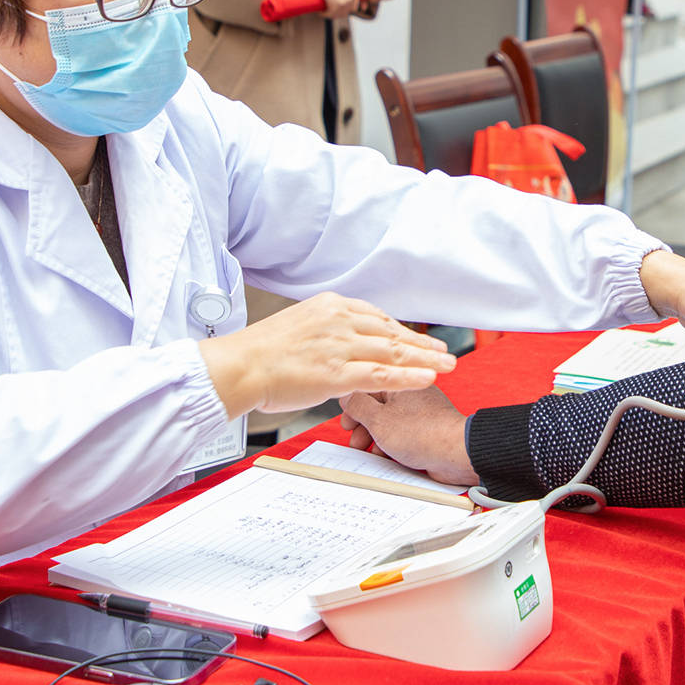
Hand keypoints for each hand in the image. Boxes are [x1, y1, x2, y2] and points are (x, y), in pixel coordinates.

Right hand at [200, 293, 454, 416]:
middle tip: (445, 350)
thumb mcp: (296, 327)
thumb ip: (321, 331)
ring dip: (425, 359)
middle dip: (421, 343)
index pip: (376, 316)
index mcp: (329, 306)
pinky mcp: (338, 373)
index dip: (401, 330)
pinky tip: (428, 378)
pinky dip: (410, 376)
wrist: (237, 366)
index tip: (416, 338)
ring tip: (448, 365)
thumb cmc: (258, 353)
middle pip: (391, 332)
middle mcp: (339, 321)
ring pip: (393, 352)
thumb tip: (333, 343)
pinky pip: (383, 375)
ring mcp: (340, 346)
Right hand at [313, 0, 361, 19]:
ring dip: (331, 15)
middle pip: (347, 11)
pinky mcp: (337, 3)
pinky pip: (331, 14)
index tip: (335, 10)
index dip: (344, 9)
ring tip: (323, 12)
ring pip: (339, 14)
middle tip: (327, 12)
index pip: (353, 5)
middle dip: (337, 13)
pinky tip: (320, 12)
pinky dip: (325, 15)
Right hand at [338, 386, 477, 485]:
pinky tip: (388, 458)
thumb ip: (358, 406)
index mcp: (401, 386)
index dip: (353, 408)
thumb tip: (347, 395)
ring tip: (372, 452)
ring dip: (376, 440)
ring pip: (389, 425)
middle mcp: (412, 398)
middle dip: (363, 428)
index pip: (369, 389)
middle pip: (378, 409)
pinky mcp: (427, 433)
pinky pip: (403, 438)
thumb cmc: (423, 433)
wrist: (456, 454)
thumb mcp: (379, 419)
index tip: (347, 423)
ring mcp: (420, 416)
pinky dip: (392, 447)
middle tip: (356, 441)